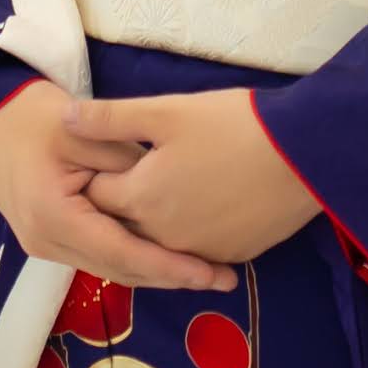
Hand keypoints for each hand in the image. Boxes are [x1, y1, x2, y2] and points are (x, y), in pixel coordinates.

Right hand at [0, 79, 241, 291]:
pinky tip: (165, 254)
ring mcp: (45, 246)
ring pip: (110, 267)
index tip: (210, 272)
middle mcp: (48, 243)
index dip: (169, 266)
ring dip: (155, 271)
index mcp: (55, 218)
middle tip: (221, 277)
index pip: (122, 253)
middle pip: (119, 269)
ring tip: (203, 271)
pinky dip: (133, 257)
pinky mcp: (50, 239)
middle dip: (171, 276)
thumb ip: (126, 162)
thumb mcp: (85, 130)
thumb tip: (171, 189)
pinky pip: (99, 255)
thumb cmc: (36, 117)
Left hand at [55, 90, 314, 270]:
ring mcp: (198, 251)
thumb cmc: (232, 124)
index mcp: (141, 199)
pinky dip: (188, 234)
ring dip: (153, 223)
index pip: (97, 195)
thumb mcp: (167, 112)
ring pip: (160, 241)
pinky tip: (200, 205)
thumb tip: (64, 120)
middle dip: (118, 204)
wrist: (302, 153)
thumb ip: (111, 119)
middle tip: (128, 173)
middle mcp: (162, 237)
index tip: (98, 157)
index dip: (94, 173)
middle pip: (124, 225)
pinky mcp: (231, 255)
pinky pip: (195, 249)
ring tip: (167, 188)